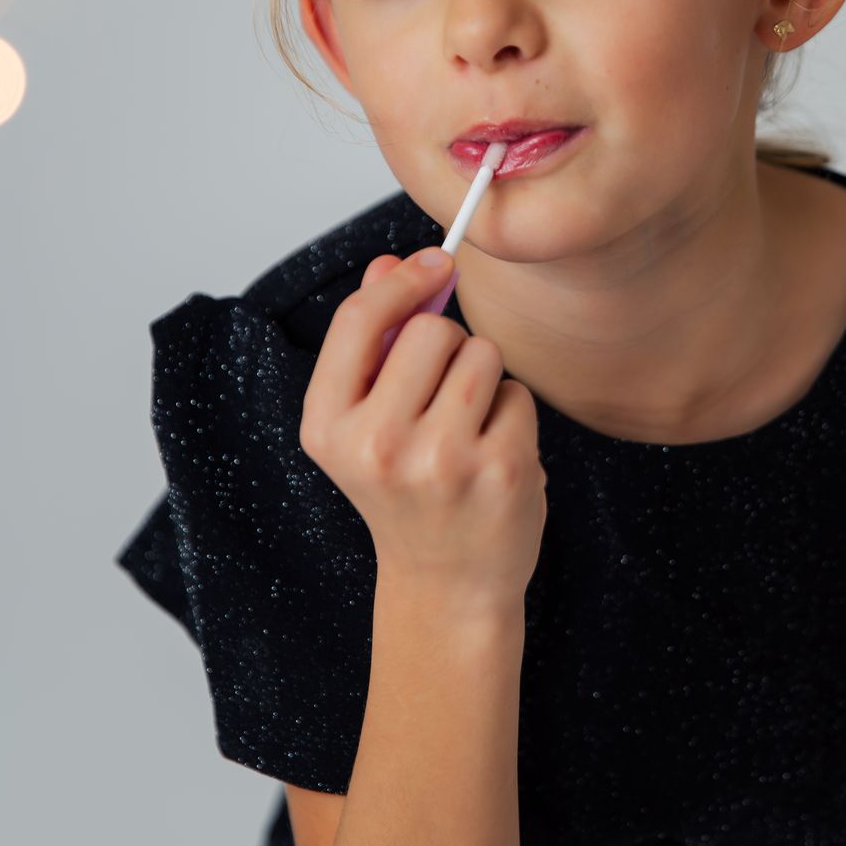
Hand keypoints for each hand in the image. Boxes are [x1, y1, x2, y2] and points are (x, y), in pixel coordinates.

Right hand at [299, 248, 548, 608]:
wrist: (445, 584)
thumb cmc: (406, 491)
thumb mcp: (366, 421)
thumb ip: (372, 340)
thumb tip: (389, 262)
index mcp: (327, 427)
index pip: (358, 320)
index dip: (401, 281)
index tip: (432, 263)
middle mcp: (377, 445)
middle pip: (431, 331)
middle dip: (446, 345)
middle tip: (440, 396)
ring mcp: (441, 460)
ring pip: (481, 354)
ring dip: (482, 378)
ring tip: (465, 429)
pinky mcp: (500, 470)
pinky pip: (517, 393)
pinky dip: (511, 415)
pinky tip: (492, 457)